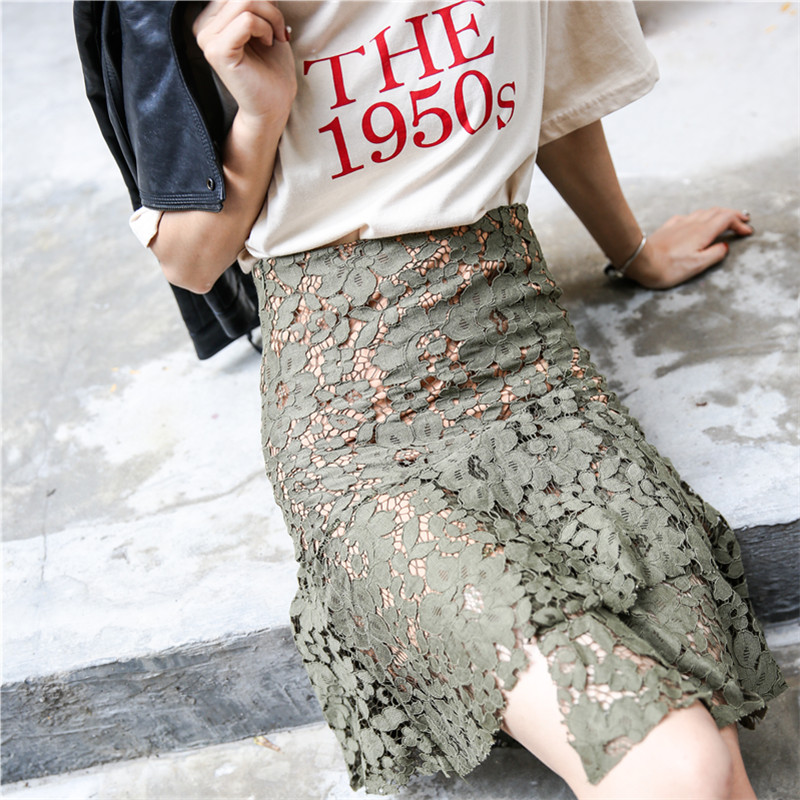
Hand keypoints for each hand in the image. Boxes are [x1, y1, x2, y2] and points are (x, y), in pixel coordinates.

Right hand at [193, 0, 296, 125]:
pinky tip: (268, 44)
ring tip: (274, 38)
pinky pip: (247, 20)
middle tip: (279, 30)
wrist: (274, 105)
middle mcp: (203, 27)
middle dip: (269, 6)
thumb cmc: (272, 69)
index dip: (262, 0)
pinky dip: (265, 29)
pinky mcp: (218, 51)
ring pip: (245, 2)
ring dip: (271, 17)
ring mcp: (207, 39)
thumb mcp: (266, 23)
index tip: (274, 21)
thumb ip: (256, 2)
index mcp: (211, 19)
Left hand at [626, 208, 752, 289]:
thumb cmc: (667, 267)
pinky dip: (700, 216)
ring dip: (717, 214)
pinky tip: (697, 222)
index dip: (740, 223)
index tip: (747, 231)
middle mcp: (692, 223)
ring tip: (724, 220)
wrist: (640, 261)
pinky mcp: (668, 227)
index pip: (727, 219)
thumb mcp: (697, 265)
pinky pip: (688, 216)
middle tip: (742, 220)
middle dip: (732, 215)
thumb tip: (724, 246)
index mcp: (703, 232)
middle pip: (717, 212)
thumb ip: (714, 254)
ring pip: (703, 212)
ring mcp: (679, 223)